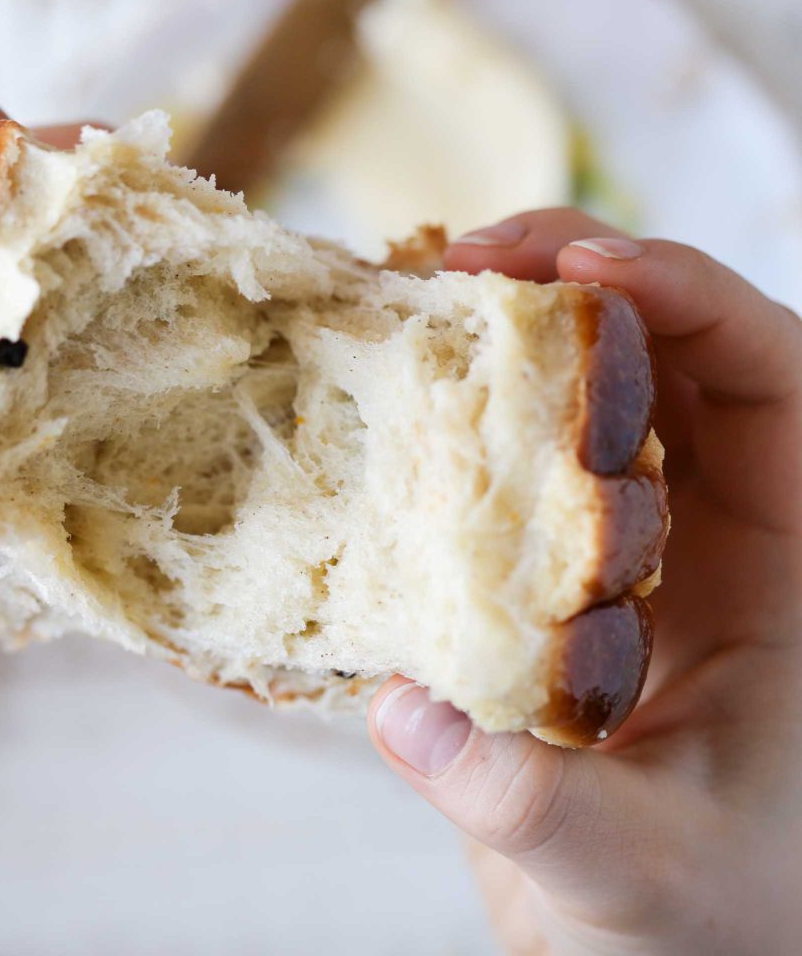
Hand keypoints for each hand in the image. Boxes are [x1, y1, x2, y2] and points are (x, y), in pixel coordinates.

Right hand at [367, 209, 801, 953]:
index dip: (689, 294)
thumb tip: (407, 711)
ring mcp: (618, 551)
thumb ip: (532, 799)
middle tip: (468, 260)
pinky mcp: (544, 579)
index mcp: (789, 565)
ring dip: (504, 341)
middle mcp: (707, 536)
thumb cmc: (705, 925)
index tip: (582, 262)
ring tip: (415, 306)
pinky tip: (388, 412)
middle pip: (661, 357)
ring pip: (577, 400)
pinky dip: (452, 428)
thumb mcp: (639, 869)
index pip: (770, 377)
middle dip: (574, 282)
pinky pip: (505, 472)